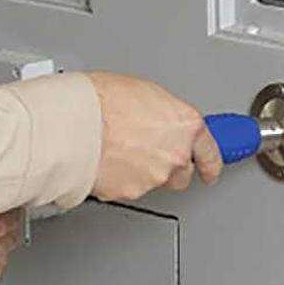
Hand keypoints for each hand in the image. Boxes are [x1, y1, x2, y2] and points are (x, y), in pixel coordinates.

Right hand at [87, 72, 222, 201]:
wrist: (72, 123)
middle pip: (181, 172)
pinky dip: (120, 178)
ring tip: (116, 148)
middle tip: (146, 149)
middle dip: (169, 165)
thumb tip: (157, 120)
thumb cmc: (99, 100)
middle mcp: (175, 156)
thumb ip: (160, 113)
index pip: (211, 152)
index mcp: (185, 126)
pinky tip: (105, 160)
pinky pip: (128, 188)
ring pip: (154, 181)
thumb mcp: (141, 91)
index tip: (209, 168)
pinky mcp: (129, 193)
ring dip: (141, 170)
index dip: (210, 163)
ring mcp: (153, 178)